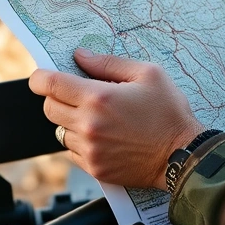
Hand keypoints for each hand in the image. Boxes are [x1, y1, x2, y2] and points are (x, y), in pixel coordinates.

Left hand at [28, 49, 204, 189]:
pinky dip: (81, 142)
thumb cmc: (169, 112)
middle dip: (58, 97)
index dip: (41, 77)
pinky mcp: (94, 168)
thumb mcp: (149, 74)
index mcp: (99, 98)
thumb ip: (109, 63)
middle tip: (79, 95)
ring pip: (60, 131)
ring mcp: (90, 150)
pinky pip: (72, 151)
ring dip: (71, 121)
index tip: (44, 76)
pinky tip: (104, 137)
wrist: (183, 155)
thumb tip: (80, 56)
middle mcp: (89, 125)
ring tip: (98, 118)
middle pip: (49, 108)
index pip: (50, 85)